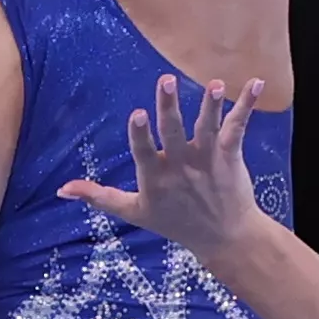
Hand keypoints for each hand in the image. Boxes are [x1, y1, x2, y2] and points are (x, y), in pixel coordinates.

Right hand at [63, 74, 269, 259]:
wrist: (224, 237)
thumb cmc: (175, 222)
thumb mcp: (134, 212)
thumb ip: (99, 197)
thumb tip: (62, 189)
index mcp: (155, 178)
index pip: (144, 152)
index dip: (140, 134)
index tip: (137, 113)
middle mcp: (181, 167)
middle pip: (174, 133)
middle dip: (169, 107)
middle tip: (166, 81)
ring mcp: (207, 161)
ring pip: (208, 129)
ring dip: (211, 106)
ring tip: (215, 86)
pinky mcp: (230, 156)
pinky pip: (237, 128)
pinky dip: (246, 105)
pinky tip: (256, 83)